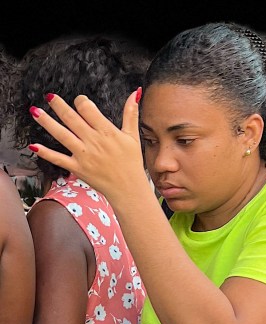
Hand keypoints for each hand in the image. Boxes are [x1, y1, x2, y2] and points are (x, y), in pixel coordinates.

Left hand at [29, 90, 144, 204]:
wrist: (128, 190)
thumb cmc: (131, 164)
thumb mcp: (133, 136)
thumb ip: (131, 113)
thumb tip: (135, 92)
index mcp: (106, 131)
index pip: (87, 108)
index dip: (81, 101)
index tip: (79, 101)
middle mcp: (93, 141)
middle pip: (71, 118)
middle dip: (58, 105)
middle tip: (49, 96)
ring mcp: (84, 155)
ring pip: (61, 134)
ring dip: (46, 122)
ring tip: (35, 111)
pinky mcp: (78, 169)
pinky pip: (58, 159)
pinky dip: (45, 153)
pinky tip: (33, 146)